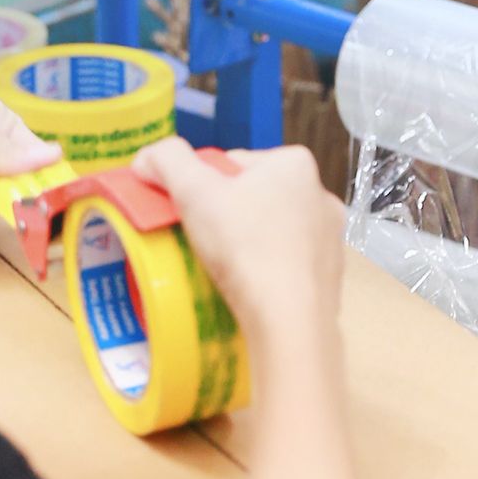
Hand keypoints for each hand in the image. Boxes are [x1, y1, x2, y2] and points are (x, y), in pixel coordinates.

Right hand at [131, 138, 344, 332]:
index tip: (188, 213)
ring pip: (272, 229)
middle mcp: (320, 193)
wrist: (289, 320)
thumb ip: (167, 160)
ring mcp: (330, 236)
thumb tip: (146, 158)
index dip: (202, 185)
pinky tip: (251, 286)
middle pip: (253, 195)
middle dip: (228, 213)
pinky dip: (268, 269)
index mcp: (294, 163)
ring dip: (249, 241)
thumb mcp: (193, 192)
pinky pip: (289, 262)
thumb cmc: (244, 247)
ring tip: (224, 267)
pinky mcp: (331, 273)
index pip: (231, 163)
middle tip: (203, 241)